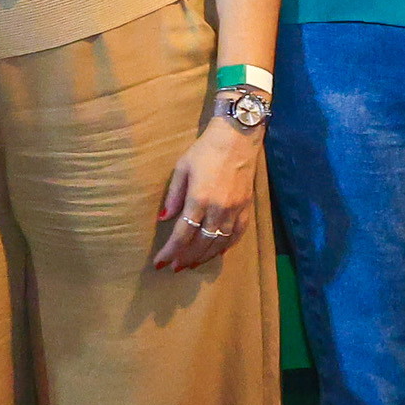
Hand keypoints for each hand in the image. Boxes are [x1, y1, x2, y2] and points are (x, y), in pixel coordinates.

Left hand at [152, 115, 263, 272]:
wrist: (237, 138)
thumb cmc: (205, 150)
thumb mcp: (182, 168)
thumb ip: (173, 196)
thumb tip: (164, 219)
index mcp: (199, 200)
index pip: (182, 235)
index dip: (170, 252)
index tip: (159, 263)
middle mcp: (218, 210)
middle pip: (200, 244)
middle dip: (185, 258)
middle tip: (174, 267)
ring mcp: (234, 210)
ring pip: (219, 243)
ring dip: (204, 256)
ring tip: (191, 263)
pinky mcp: (245, 208)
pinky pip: (237, 235)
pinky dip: (225, 246)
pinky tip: (216, 252)